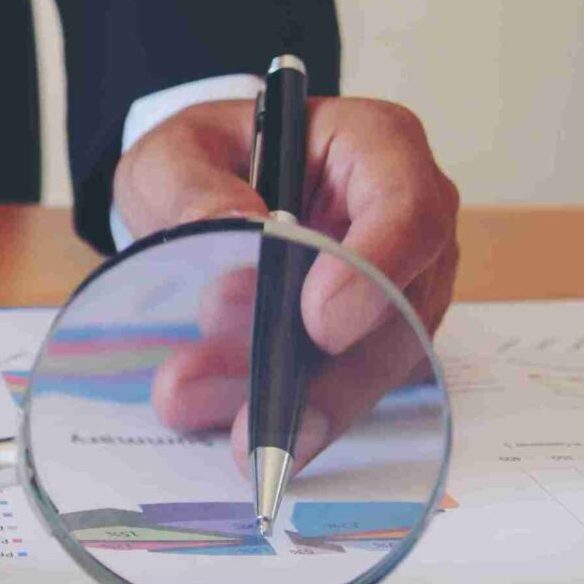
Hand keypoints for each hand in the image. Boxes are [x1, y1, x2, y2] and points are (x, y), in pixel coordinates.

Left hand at [114, 95, 460, 458]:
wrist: (203, 194)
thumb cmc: (208, 160)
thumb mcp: (175, 153)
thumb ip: (191, 185)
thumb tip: (227, 227)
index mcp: (375, 147)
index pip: (408, 208)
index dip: (373, 271)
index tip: (317, 322)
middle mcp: (408, 222)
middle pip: (402, 309)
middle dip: (328, 373)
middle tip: (259, 418)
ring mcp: (400, 289)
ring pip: (378, 366)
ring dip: (302, 408)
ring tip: (230, 435)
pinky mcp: (372, 344)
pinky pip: (348, 391)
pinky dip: (291, 419)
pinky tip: (239, 436)